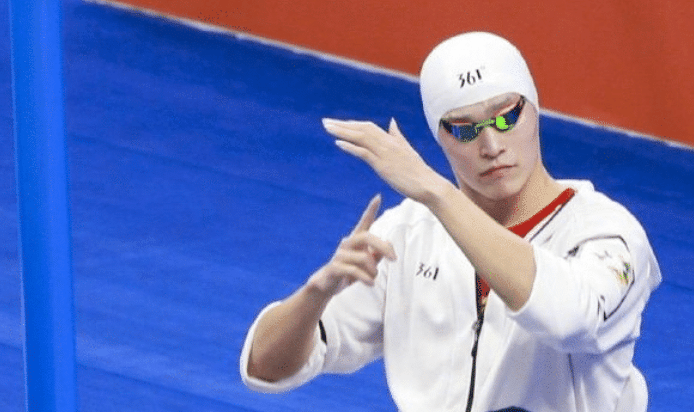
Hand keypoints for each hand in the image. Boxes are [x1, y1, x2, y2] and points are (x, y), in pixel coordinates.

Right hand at [307, 194, 395, 296]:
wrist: (326, 286)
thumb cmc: (349, 273)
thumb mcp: (366, 264)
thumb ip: (376, 254)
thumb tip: (388, 244)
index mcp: (356, 241)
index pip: (364, 222)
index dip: (371, 210)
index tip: (378, 197)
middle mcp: (347, 244)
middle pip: (367, 237)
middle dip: (383, 246)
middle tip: (394, 258)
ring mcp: (340, 255)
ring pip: (364, 258)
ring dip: (374, 270)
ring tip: (374, 278)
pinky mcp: (335, 268)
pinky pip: (354, 271)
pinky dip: (366, 278)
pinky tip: (370, 283)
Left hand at [322, 118, 444, 202]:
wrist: (429, 185)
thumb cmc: (418, 172)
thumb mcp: (406, 150)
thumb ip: (397, 135)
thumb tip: (391, 121)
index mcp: (392, 140)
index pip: (368, 127)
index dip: (352, 124)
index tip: (338, 123)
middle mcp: (387, 143)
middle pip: (361, 128)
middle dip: (342, 124)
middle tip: (325, 122)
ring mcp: (385, 153)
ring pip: (361, 137)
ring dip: (342, 131)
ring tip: (327, 128)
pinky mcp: (383, 165)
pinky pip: (364, 152)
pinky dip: (350, 146)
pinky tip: (338, 143)